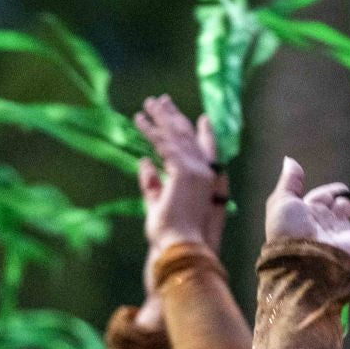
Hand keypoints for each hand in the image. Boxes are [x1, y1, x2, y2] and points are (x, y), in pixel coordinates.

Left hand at [134, 95, 226, 272]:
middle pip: (192, 139)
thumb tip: (143, 162)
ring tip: (149, 103)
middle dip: (177, 118)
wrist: (182, 247)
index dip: (203, 134)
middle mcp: (209, 175)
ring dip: (163, 118)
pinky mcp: (183, 171)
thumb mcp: (160, 204)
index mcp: (210, 185)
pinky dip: (151, 130)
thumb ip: (152, 183)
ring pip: (179, 137)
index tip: (200, 119)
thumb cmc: (174, 235)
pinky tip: (139, 119)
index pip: (208, 153)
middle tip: (163, 101)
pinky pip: (165, 144)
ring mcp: (199, 172)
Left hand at [263, 158, 349, 269]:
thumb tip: (290, 161)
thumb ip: (290, 182)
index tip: (344, 189)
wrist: (301, 263)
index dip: (335, 192)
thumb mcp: (283, 202)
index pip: (327, 198)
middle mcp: (333, 225)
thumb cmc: (289, 232)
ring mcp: (349, 239)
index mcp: (313, 213)